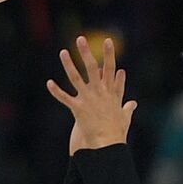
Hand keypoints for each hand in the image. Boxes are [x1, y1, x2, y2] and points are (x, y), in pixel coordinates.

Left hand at [46, 36, 136, 153]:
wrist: (108, 144)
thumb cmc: (117, 131)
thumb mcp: (125, 117)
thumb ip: (128, 107)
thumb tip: (134, 103)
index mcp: (110, 92)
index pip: (110, 68)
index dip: (109, 54)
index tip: (107, 41)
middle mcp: (99, 92)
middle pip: (92, 67)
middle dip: (86, 52)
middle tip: (80, 39)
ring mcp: (88, 99)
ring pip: (76, 78)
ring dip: (69, 65)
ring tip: (63, 52)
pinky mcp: (78, 109)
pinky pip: (65, 98)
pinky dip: (56, 91)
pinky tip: (49, 83)